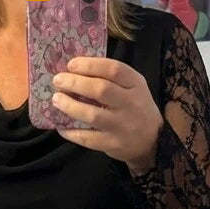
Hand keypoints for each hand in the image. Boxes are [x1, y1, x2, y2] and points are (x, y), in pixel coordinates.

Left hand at [51, 56, 163, 173]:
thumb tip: (75, 69)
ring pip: (92, 115)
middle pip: (101, 90)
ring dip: (70, 106)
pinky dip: (71, 132)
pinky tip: (61, 126)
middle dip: (75, 83)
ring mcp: (122, 126)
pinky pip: (87, 138)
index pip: (114, 69)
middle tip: (58, 80)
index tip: (71, 64)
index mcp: (135, 84)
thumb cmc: (135, 107)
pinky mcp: (113, 144)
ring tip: (56, 99)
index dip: (90, 65)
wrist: (153, 140)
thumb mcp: (133, 87)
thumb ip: (111, 78)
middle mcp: (131, 103)